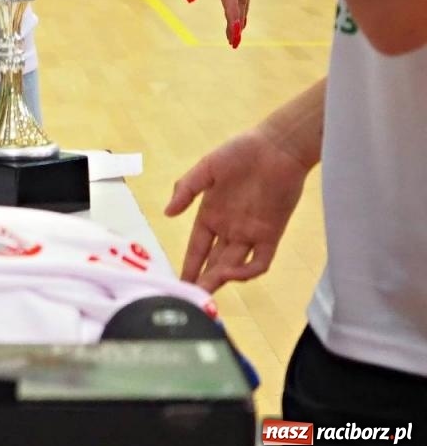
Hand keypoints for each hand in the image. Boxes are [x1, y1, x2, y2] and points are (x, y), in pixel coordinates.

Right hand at [164, 124, 311, 290]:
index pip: (196, 248)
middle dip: (203, 280)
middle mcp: (229, 229)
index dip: (188, 265)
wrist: (277, 147)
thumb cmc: (239, 153)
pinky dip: (248, 271)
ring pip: (234, 266)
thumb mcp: (206, 169)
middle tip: (192, 298)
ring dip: (221, 279)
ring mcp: (250, 234)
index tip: (177, 282)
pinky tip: (234, 274)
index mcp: (210, 215)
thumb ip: (186, 190)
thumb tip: (167, 213)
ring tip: (207, 291)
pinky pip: (260, 261)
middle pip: (214, 262)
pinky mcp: (271, 234)